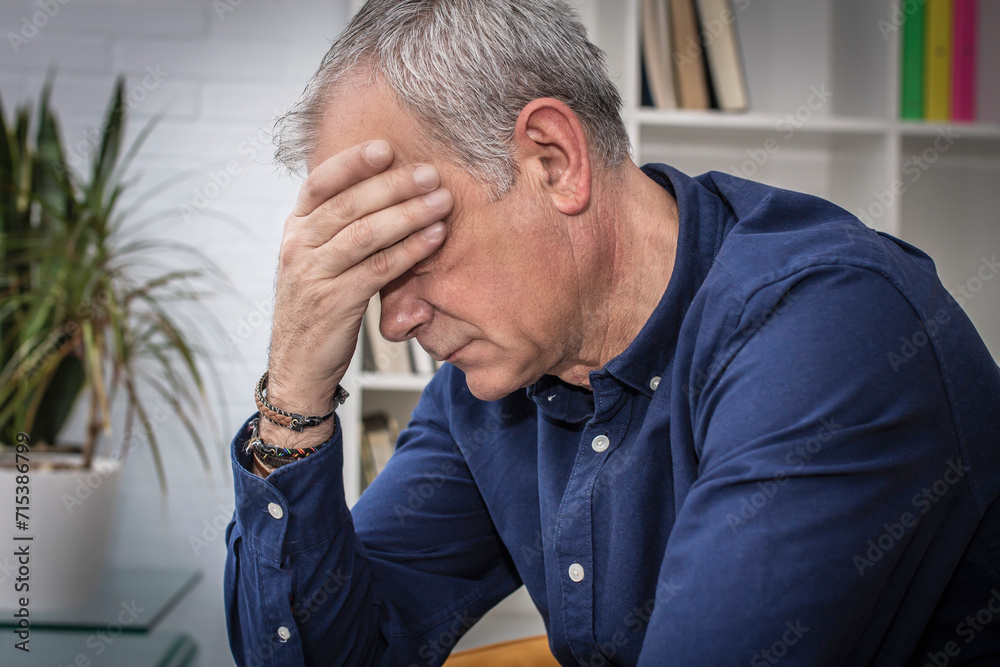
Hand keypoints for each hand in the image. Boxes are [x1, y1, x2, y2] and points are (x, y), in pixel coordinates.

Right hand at [262, 140, 451, 446]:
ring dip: (408, 214)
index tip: (385, 148)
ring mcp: (313, 275)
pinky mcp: (334, 303)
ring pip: (365, 233)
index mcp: (295, 230)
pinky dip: (409, 250)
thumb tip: (386, 193)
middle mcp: (299, 246)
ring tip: (441, 202)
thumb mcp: (317, 263)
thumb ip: (340, 230)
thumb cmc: (318, 309)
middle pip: (349, 204)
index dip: (352, 162)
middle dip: (394, 185)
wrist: (298, 366)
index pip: (319, 183)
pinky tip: (434, 238)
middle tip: (430, 174)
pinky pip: (378, 269)